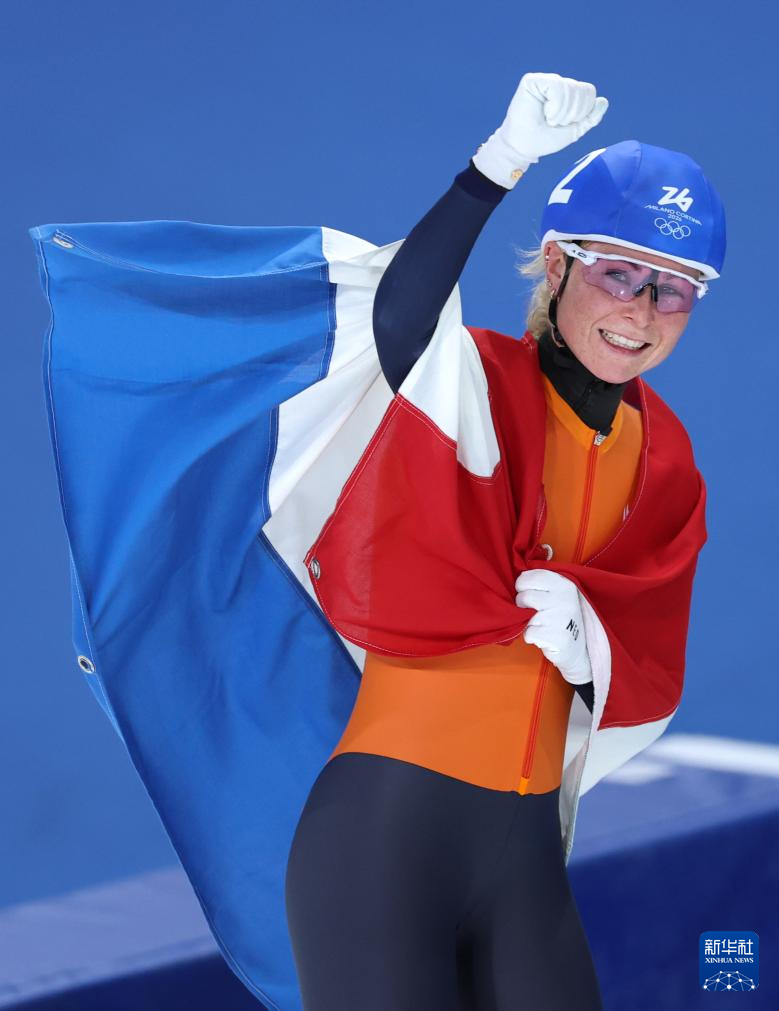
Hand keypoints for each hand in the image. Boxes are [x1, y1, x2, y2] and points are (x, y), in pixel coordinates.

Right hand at [472, 72, 608, 189]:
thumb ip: (590, 118)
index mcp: (568, 93)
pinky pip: (556, 87)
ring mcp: (545, 80)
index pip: (589, 92)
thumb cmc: (545, 139)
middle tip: (555, 123)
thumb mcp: (574, 130)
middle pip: (582, 90)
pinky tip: (544, 111)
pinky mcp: (532, 80)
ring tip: (548, 119)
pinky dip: (555, 105)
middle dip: (572, 113)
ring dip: (562, 112)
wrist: (525, 147)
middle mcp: (558, 84)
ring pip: (570, 89)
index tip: (564, 124)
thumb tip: (604, 101)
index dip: (582, 112)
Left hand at [515, 568, 591, 684]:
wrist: (579, 649)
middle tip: (534, 611)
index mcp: (564, 584)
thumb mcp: (559, 593)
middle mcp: (564, 598)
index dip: (522, 586)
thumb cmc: (561, 617)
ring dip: (529, 623)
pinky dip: (532, 637)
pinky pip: (529, 634)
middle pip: (524, 596)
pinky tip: (545, 637)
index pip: (530, 577)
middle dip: (523, 605)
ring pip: (525, 617)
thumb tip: (542, 551)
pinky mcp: (559, 638)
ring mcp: (562, 618)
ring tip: (542, 624)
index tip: (527, 592)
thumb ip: (546, 578)